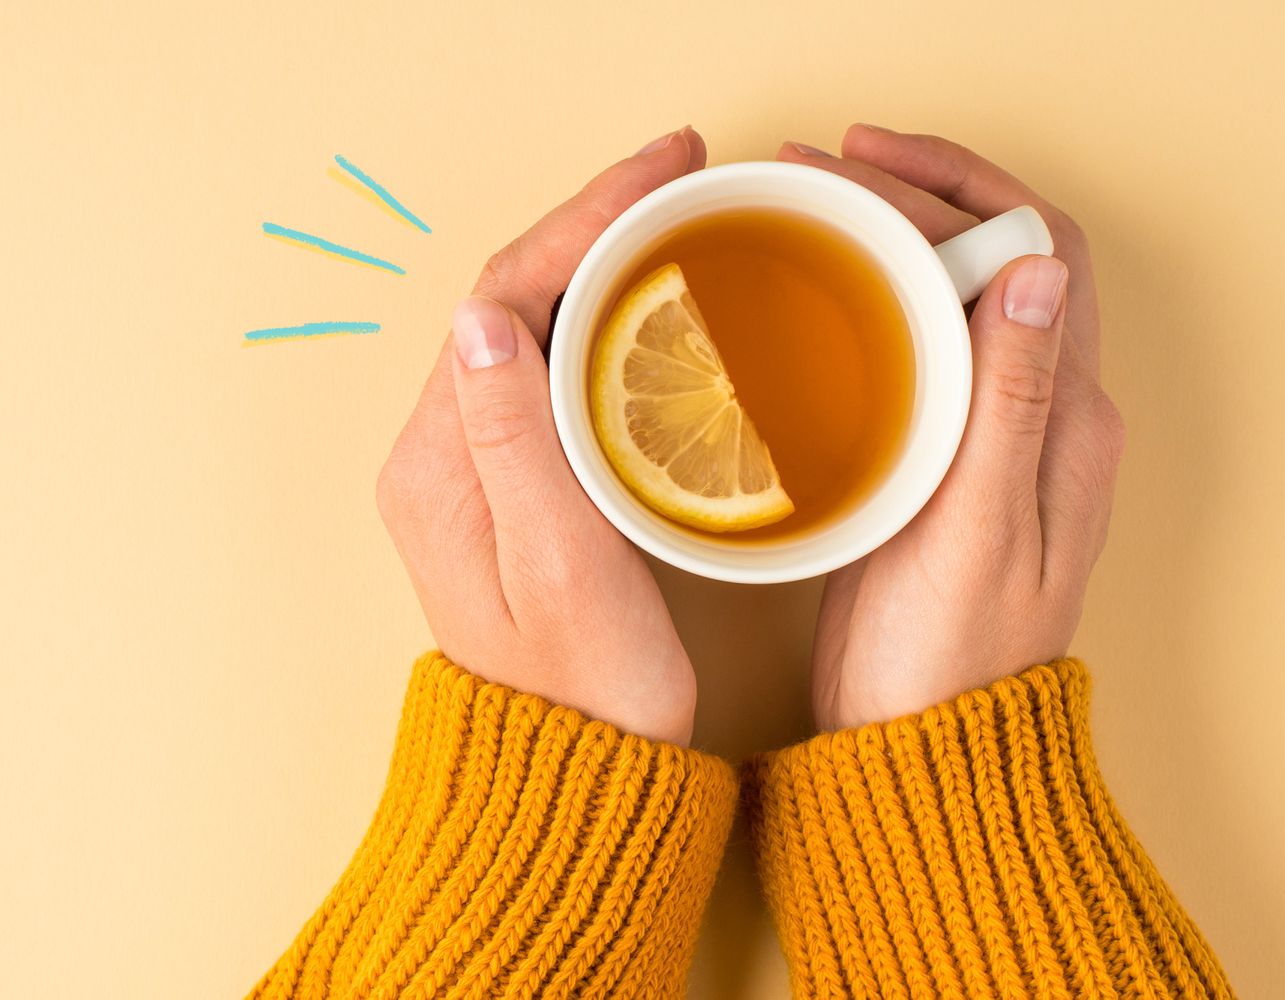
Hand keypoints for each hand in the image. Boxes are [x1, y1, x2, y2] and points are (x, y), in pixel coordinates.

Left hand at [376, 127, 707, 745]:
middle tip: (681, 172)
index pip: (502, 300)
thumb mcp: (562, 571)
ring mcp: (470, 471)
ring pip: (527, 328)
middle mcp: (438, 457)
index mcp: (441, 467)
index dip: (582, 224)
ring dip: (593, 262)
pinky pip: (544, 371)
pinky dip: (596, 318)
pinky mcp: (507, 488)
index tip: (662, 175)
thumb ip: (518, 445)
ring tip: (671, 215)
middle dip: (592, 223)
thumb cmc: (591, 694)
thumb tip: (481, 319)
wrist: (580, 776)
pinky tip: (647, 303)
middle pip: (508, 300)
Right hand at [779, 127, 1124, 730]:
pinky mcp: (941, 464)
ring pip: (956, 300)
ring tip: (812, 211)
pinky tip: (817, 299)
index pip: (1037, 253)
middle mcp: (1042, 417)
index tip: (873, 161)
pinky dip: (874, 305)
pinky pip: (921, 353)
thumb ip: (1013, 403)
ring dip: (894, 242)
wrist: (922, 744)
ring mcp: (991, 438)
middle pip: (997, 261)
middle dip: (917, 197)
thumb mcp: (981, 531)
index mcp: (1067, 421)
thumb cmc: (953, 659)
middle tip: (818, 171)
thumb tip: (1037, 271)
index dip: (966, 186)